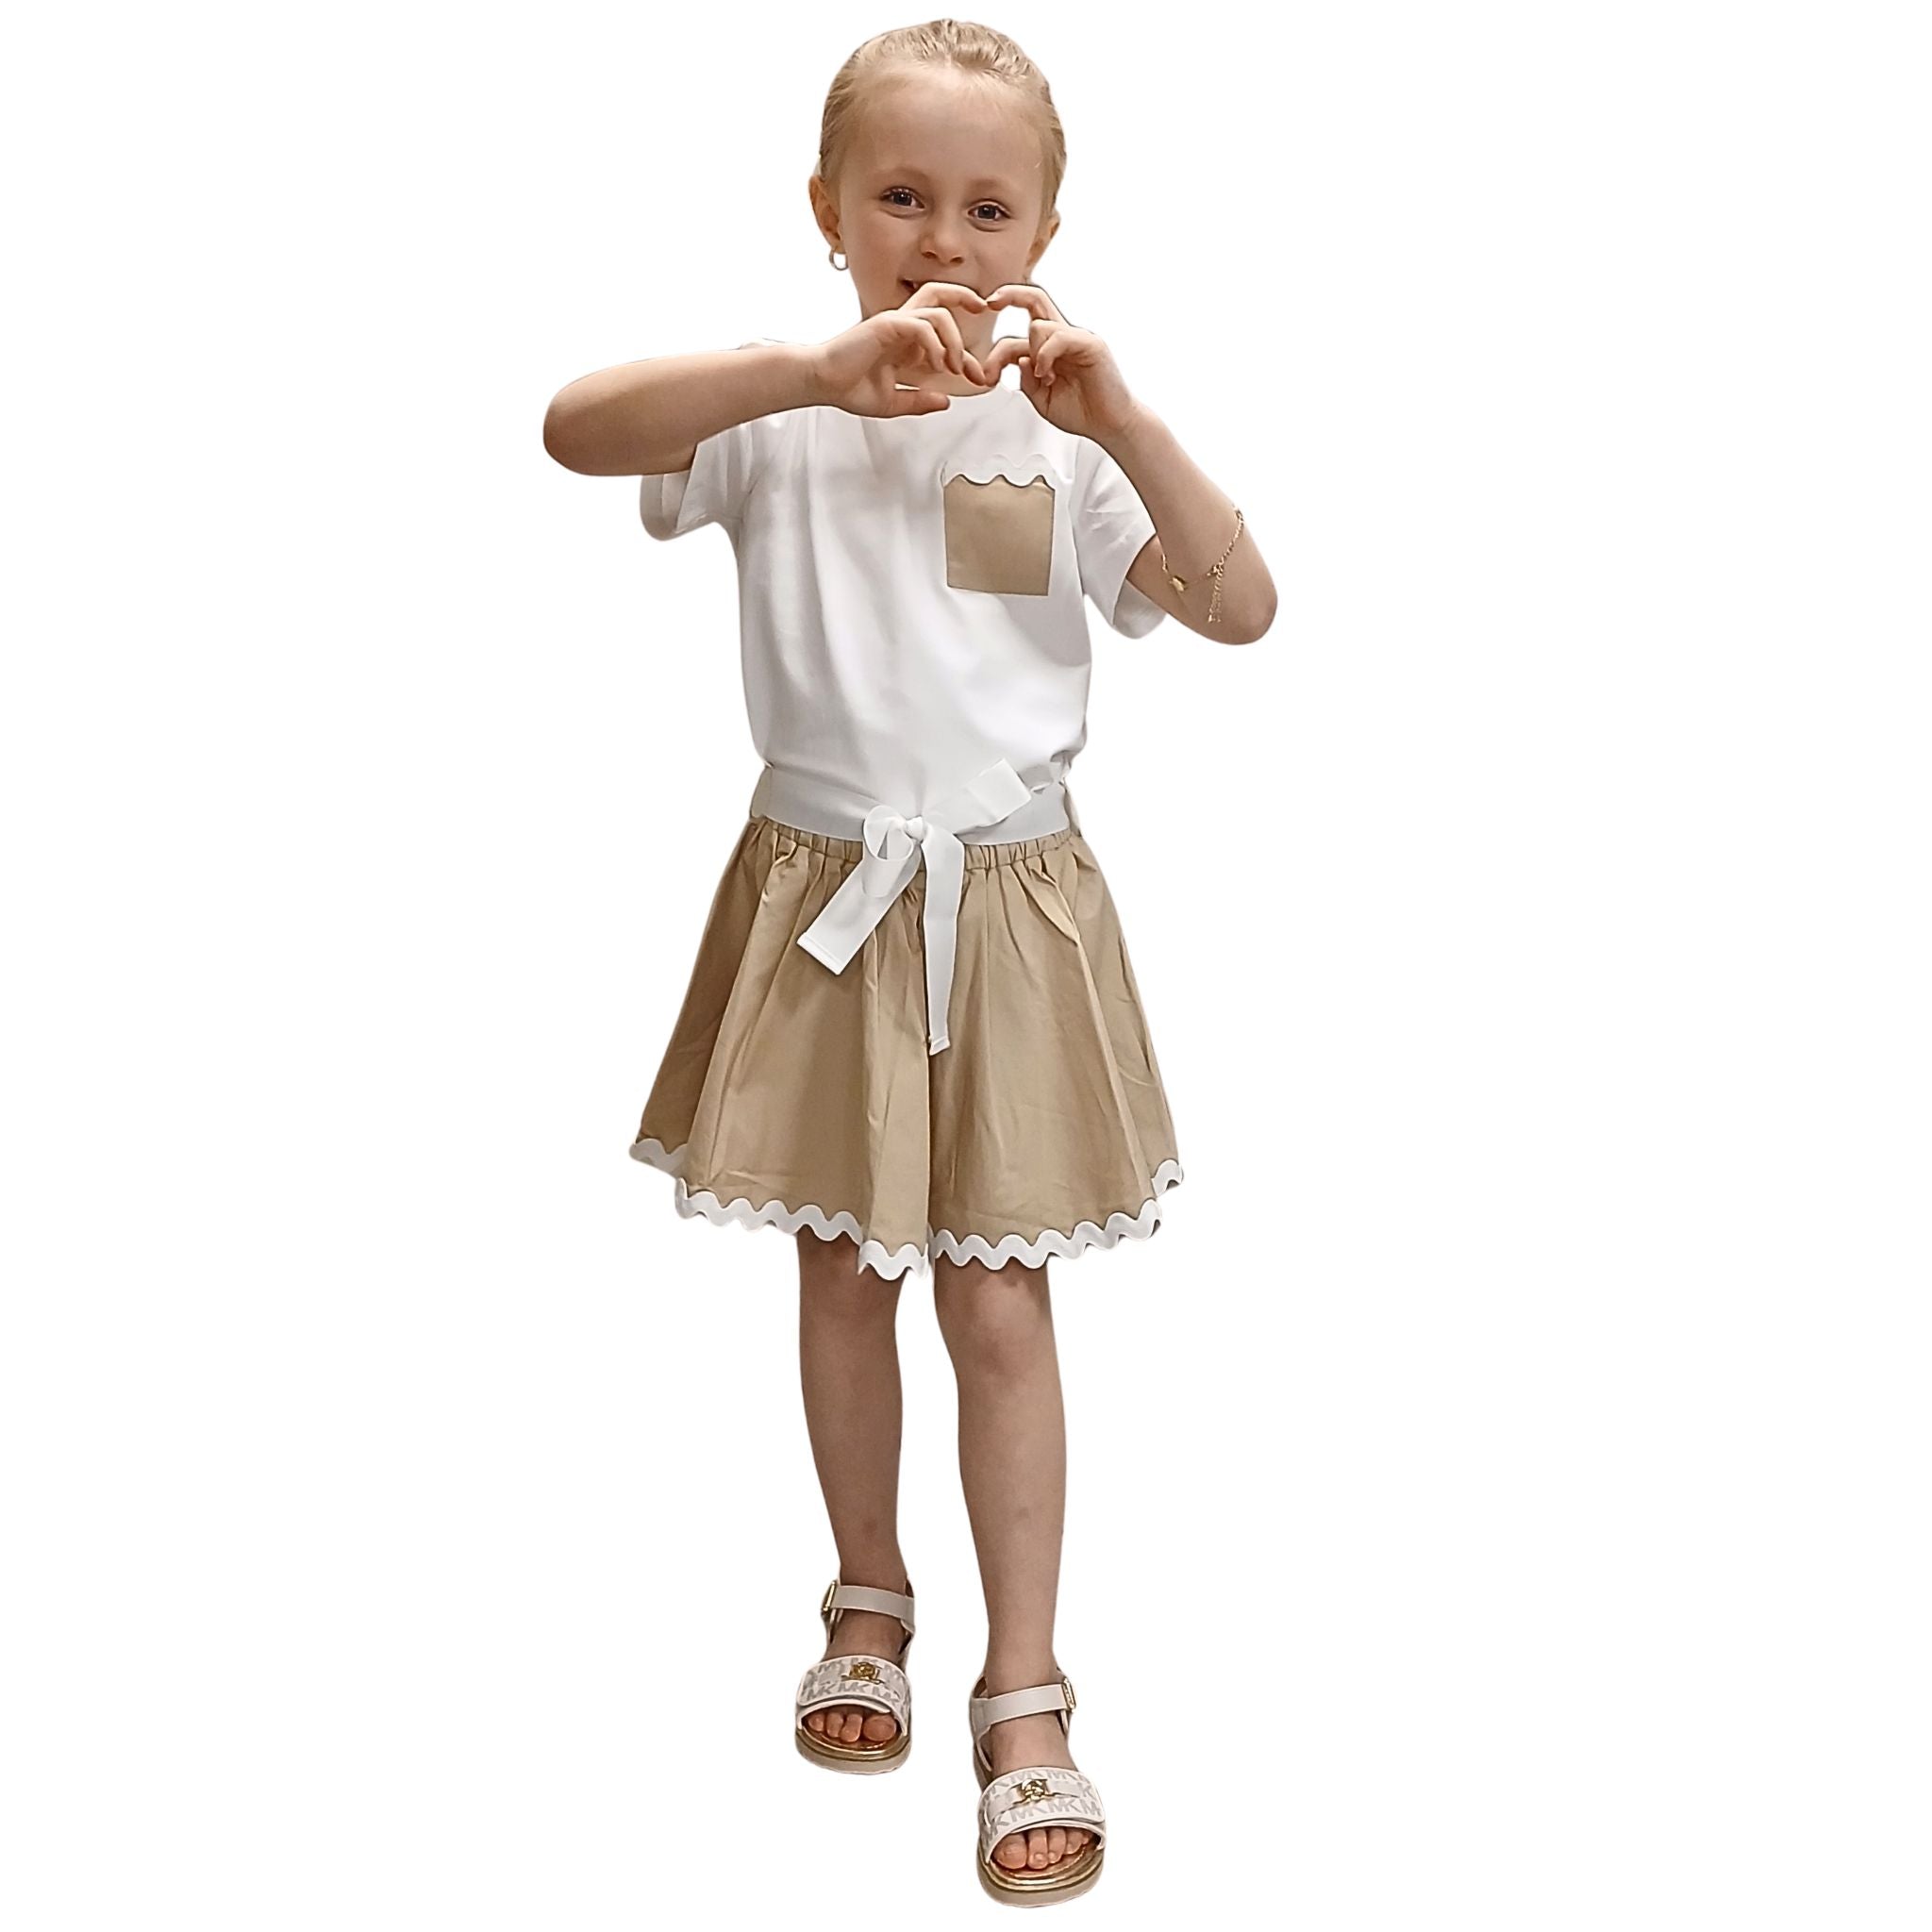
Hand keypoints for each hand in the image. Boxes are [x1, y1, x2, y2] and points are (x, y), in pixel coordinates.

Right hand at [808, 282, 993, 416]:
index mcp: (906, 339)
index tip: (979, 376)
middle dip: (966, 296)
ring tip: (953, 367)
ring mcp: (894, 322)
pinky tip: (936, 366)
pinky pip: (921, 325)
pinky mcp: (885, 325)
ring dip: (954, 340)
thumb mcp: (892, 403)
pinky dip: (935, 343)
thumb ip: (919, 401)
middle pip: (939, 293)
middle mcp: (902, 324)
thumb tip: (945, 402)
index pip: (942, 328)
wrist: (821, 382)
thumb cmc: (849, 388)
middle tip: (986, 308)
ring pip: (938, 313)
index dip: (967, 350)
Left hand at [977, 285, 1141, 442]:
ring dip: (1032, 352)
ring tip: (1044, 379)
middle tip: (989, 303)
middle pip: (1034, 299)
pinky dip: (1045, 355)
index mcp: (1049, 350)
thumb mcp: (1042, 400)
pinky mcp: (1089, 343)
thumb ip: (1027, 381)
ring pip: (1039, 323)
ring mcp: (1076, 338)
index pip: (1017, 336)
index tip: (984, 374)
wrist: (1110, 424)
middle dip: (1009, 294)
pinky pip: (1058, 336)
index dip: (996, 354)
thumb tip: (1018, 360)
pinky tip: (1046, 374)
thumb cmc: (1082, 412)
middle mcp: (1062, 338)